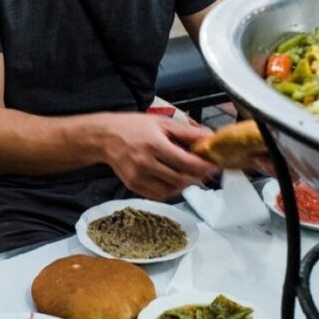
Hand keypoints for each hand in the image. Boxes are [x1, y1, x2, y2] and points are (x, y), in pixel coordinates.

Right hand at [100, 113, 218, 200]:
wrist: (104, 137)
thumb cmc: (132, 126)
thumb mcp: (161, 123)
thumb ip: (186, 132)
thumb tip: (209, 137)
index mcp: (154, 145)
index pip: (186, 162)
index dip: (204, 166)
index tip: (214, 165)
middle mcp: (145, 163)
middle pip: (181, 178)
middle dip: (197, 176)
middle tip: (206, 171)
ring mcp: (138, 177)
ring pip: (171, 189)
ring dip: (184, 184)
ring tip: (189, 174)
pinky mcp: (133, 186)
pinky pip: (158, 194)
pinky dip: (170, 190)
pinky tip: (173, 179)